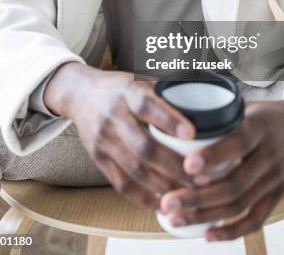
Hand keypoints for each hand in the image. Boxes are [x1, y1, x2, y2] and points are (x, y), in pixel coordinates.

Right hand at [44, 63, 195, 210]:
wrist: (80, 94)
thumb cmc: (120, 87)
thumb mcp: (139, 79)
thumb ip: (167, 89)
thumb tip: (204, 97)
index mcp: (127, 92)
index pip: (148, 105)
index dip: (169, 119)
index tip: (192, 134)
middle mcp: (114, 116)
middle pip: (144, 146)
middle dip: (175, 166)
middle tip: (203, 178)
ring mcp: (104, 139)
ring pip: (135, 169)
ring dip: (164, 186)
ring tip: (189, 195)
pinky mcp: (98, 158)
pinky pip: (121, 183)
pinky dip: (143, 197)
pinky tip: (162, 204)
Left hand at [160, 89, 283, 240]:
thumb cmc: (266, 114)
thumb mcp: (246, 106)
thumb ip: (219, 117)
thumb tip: (176, 121)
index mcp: (260, 127)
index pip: (237, 143)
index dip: (213, 156)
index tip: (187, 165)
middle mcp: (270, 155)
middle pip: (234, 184)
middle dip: (197, 197)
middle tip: (168, 202)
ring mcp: (276, 179)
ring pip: (240, 205)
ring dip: (205, 216)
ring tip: (175, 218)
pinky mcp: (279, 195)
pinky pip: (256, 219)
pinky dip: (231, 231)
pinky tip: (207, 235)